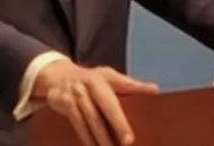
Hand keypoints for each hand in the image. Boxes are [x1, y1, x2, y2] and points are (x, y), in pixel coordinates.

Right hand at [32, 59, 158, 145]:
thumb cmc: (92, 79)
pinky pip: (77, 125)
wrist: (58, 74)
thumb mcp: (110, 77)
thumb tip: (155, 90)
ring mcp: (74, 94)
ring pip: (89, 120)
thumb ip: (131, 85)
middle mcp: (87, 84)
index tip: (137, 122)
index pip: (120, 88)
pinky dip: (86, 139)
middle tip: (127, 142)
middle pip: (103, 108)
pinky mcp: (62, 103)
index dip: (131, 100)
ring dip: (100, 138)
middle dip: (115, 126)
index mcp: (103, 77)